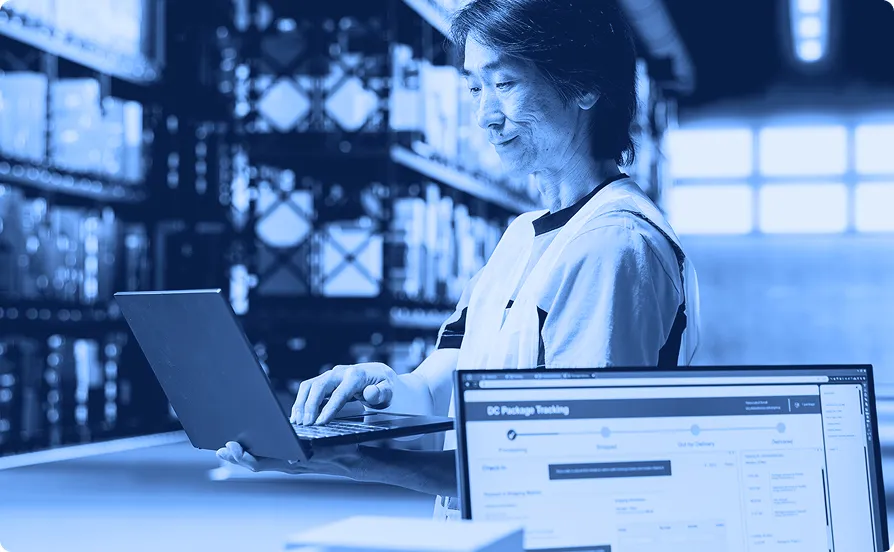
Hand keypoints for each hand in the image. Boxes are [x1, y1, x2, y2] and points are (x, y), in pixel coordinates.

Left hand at [216, 441, 365, 479]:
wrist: (353, 461)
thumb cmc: (342, 451)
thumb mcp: (330, 447)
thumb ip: (314, 450)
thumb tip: (294, 454)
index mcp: (292, 462)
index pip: (261, 463)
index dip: (243, 457)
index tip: (230, 447)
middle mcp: (286, 465)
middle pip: (255, 463)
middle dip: (236, 457)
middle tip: (220, 449)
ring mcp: (288, 463)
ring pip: (259, 461)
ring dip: (242, 456)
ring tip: (225, 449)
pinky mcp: (291, 459)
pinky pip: (268, 458)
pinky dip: (254, 452)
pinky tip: (247, 446)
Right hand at [290, 362, 396, 425]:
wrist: (380, 375)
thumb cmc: (384, 386)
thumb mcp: (388, 391)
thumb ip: (380, 393)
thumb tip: (370, 393)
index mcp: (356, 375)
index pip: (340, 393)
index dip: (328, 408)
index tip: (320, 423)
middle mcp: (341, 372)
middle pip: (319, 386)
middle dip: (310, 405)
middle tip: (306, 424)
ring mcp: (331, 374)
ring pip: (309, 385)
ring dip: (301, 403)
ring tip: (297, 421)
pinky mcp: (325, 379)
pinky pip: (309, 388)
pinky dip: (301, 400)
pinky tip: (297, 415)